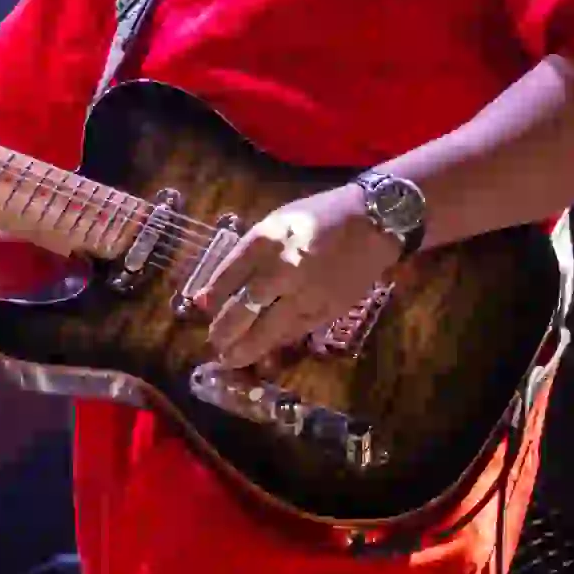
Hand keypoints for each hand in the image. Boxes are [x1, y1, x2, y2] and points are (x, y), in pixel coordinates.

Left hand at [195, 184, 401, 367]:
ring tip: (230, 357)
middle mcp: (283, 267)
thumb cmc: (319, 217)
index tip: (202, 308)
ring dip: (246, 347)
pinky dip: (276, 343)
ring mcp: (306, 292)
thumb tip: (218, 287)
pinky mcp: (326, 310)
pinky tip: (263, 350)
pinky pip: (293, 332)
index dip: (213, 295)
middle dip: (225, 330)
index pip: (229, 274)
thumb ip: (249, 253)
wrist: (372, 223)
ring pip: (268, 329)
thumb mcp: (278, 222)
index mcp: (268, 238)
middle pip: (244, 308)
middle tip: (214, 343)